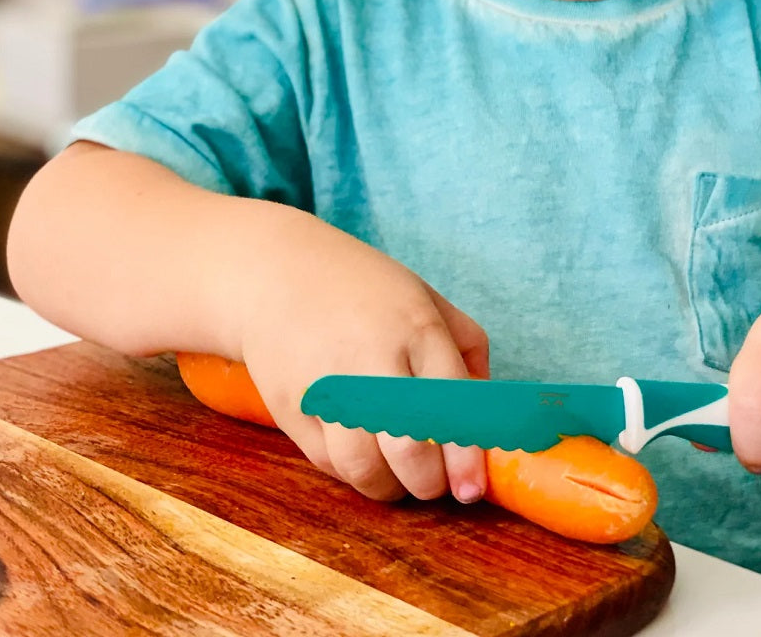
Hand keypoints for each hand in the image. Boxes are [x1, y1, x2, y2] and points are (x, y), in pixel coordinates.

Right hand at [231, 212, 488, 503]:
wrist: (275, 273)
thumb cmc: (363, 287)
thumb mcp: (425, 296)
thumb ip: (466, 346)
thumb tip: (485, 407)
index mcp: (415, 327)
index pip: (451, 404)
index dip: (466, 457)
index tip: (471, 488)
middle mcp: (371, 358)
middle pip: (408, 448)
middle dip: (429, 482)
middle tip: (436, 483)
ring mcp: (326, 386)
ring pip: (364, 468)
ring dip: (390, 487)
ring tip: (400, 476)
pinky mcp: (290, 408)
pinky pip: (329, 463)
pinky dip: (352, 471)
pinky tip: (363, 454)